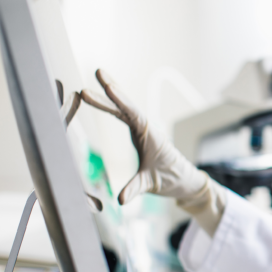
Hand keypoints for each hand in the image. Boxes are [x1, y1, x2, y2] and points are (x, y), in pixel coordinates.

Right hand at [80, 69, 208, 204]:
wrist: (183, 180)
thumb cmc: (171, 179)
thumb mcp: (151, 184)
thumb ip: (135, 188)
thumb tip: (120, 199)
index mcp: (151, 135)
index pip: (133, 113)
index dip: (120, 100)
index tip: (109, 86)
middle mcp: (146, 128)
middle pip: (126, 106)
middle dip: (111, 90)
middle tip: (97, 72)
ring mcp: (142, 130)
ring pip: (123, 110)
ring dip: (107, 98)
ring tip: (88, 88)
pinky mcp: (138, 134)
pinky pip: (123, 117)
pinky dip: (111, 108)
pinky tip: (99, 101)